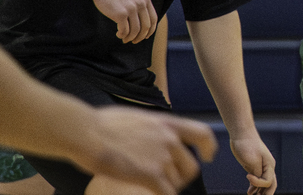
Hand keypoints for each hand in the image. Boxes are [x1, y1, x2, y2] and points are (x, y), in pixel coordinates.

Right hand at [84, 106, 215, 194]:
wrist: (90, 133)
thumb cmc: (105, 124)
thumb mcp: (139, 118)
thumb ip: (153, 128)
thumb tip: (152, 135)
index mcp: (168, 122)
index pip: (202, 133)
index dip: (209, 147)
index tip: (209, 156)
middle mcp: (170, 139)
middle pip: (191, 166)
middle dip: (183, 177)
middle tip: (171, 182)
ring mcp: (162, 157)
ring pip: (178, 182)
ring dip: (169, 188)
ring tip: (157, 188)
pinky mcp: (150, 175)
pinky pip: (166, 193)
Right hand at [92, 0, 157, 44]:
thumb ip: (141, 6)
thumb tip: (144, 24)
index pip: (154, 19)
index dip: (150, 31)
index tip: (145, 37)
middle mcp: (140, 4)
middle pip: (145, 27)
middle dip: (140, 37)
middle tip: (134, 41)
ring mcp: (131, 9)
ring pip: (135, 31)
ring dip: (130, 38)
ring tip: (124, 39)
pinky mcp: (120, 14)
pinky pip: (124, 31)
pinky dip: (122, 35)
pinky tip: (118, 34)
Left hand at [229, 128, 276, 192]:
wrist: (241, 134)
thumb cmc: (247, 145)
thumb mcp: (252, 160)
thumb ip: (257, 173)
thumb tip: (257, 185)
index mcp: (269, 164)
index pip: (267, 182)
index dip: (257, 183)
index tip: (247, 176)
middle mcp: (268, 167)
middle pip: (271, 185)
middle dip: (266, 194)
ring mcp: (261, 167)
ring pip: (265, 184)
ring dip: (260, 193)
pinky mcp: (254, 167)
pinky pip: (258, 180)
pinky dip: (255, 188)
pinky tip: (249, 192)